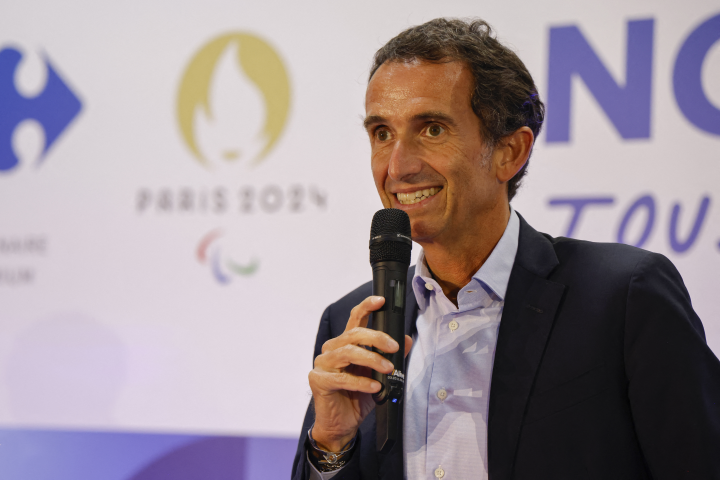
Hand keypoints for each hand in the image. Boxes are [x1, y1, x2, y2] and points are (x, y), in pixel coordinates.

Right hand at [308, 296, 412, 451]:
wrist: (342, 426)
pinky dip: (361, 382)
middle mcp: (331, 350)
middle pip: (354, 335)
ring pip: (348, 352)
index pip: (354, 319)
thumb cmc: (358, 399)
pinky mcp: (318, 381)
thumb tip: (406, 340)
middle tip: (394, 348)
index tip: (381, 300)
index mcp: (345, 344)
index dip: (366, 306)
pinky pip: (341, 377)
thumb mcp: (379, 376)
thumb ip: (391, 357)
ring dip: (372, 359)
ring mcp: (322, 364)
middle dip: (377, 339)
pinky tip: (375, 387)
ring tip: (388, 369)